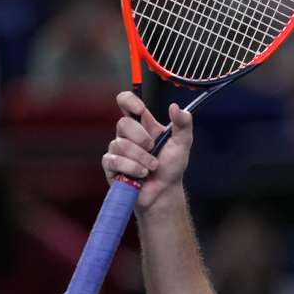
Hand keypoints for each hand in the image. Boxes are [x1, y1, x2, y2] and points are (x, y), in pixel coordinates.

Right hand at [102, 92, 193, 211]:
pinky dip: (132, 168)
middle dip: (142, 138)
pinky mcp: (111, 166)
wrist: (164, 192)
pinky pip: (115, 161)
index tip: (141, 110)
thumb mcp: (182, 143)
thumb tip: (176, 107)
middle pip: (123, 123)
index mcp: (143, 125)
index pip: (126, 102)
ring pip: (120, 145)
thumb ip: (183, 124)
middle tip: (153, 149)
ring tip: (152, 167)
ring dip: (141, 158)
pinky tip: (141, 174)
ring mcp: (117, 150)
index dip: (129, 101)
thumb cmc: (172, 168)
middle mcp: (127, 135)